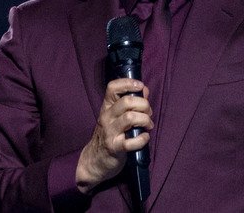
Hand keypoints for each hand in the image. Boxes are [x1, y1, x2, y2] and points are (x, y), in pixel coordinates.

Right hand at [76, 79, 152, 193]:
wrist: (94, 160)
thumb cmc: (109, 135)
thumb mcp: (116, 117)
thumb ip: (130, 103)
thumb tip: (144, 90)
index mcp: (107, 107)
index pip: (112, 87)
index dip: (128, 83)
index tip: (140, 86)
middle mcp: (107, 117)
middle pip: (127, 101)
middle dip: (143, 105)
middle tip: (148, 113)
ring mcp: (110, 132)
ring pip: (130, 117)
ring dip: (145, 120)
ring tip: (148, 126)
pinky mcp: (115, 147)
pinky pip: (132, 141)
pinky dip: (143, 139)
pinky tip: (145, 138)